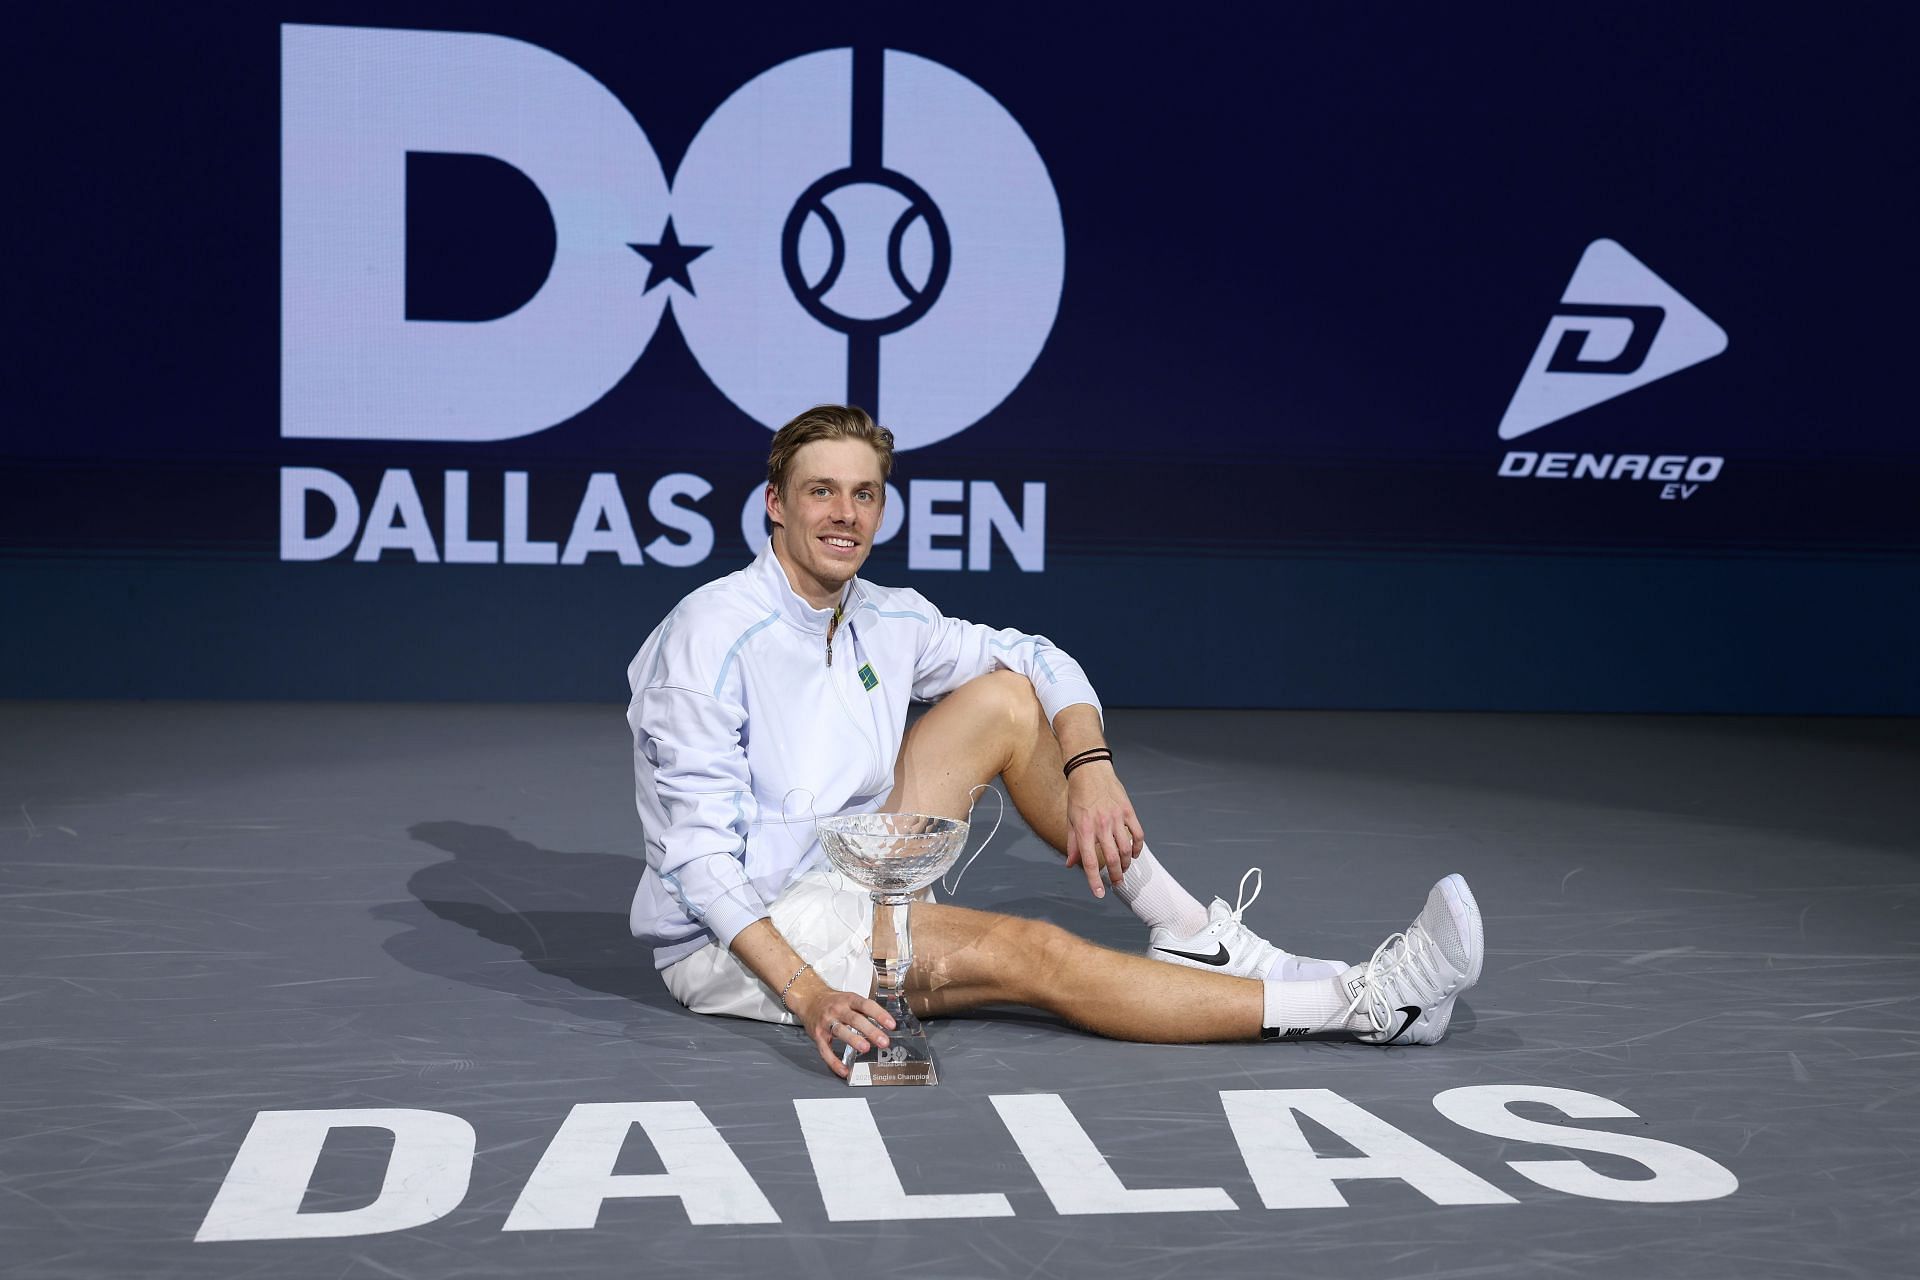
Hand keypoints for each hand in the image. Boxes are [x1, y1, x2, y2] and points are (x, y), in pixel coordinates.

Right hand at [795, 987, 896, 1078]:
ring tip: (866, 1048)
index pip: (866, 1005)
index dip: (879, 1014)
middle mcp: (837, 1010)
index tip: (891, 1025)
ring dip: (854, 1040)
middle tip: (883, 1041)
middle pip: (855, 1019)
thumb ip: (865, 1011)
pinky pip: (825, 1051)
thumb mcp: (850, 999)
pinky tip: (844, 1070)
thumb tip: (886, 1025)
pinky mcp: (818, 1036)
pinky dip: (834, 1062)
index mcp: (848, 1000)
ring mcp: (826, 1022)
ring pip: (840, 1031)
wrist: (809, 999)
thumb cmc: (834, 1002)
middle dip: (870, 1031)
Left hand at [1063, 763, 1142, 898]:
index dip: (1093, 880)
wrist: (1090, 770)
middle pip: (1111, 859)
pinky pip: (1138, 834)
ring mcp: (1116, 818)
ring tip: (1123, 869)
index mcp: (1084, 829)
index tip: (1098, 894)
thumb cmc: (1078, 796)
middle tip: (1117, 883)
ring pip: (1126, 849)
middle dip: (1115, 876)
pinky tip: (1134, 854)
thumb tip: (1070, 865)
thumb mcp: (1070, 820)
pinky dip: (1138, 847)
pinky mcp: (1128, 811)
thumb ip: (1073, 844)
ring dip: (1126, 863)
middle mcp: (1101, 826)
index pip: (1089, 861)